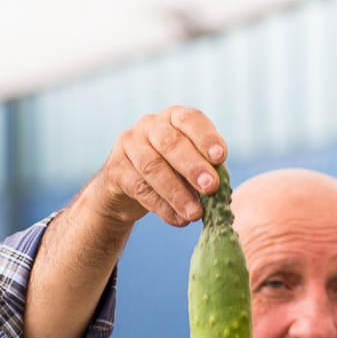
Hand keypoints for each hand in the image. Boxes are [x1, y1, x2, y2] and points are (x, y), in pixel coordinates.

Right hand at [93, 105, 226, 227]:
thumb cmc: (169, 174)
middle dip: (193, 166)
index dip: (206, 137)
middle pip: (170, 143)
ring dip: (177, 193)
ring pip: (153, 167)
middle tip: (210, 187)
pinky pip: (139, 188)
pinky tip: (178, 219)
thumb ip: (203, 172)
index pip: (190, 119)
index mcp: (174, 118)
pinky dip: (162, 207)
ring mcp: (130, 144)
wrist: (127, 189)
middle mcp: (150, 125)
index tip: (220, 157)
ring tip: (195, 214)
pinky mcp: (115, 168)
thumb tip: (218, 190)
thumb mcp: (188, 168)